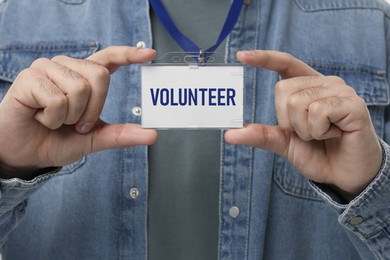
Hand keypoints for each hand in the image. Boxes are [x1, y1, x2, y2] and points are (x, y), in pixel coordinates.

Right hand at [0, 46, 157, 177]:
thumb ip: (121, 135)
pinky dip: (52, 118)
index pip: (109, 58)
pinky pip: (57, 99)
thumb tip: (152, 134)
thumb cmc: (57, 140)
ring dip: (70, 116)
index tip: (150, 54)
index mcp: (84, 77)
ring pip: (79, 89)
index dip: (129, 54)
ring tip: (54, 119)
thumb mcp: (94, 138)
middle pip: (100, 76)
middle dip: (93, 109)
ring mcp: (47, 69)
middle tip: (75, 123)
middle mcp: (67, 67)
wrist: (26, 153)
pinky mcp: (29, 78)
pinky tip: (40, 117)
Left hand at [225, 50, 382, 199]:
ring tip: (323, 134)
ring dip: (305, 130)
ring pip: (298, 102)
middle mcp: (325, 83)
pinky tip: (334, 134)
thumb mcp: (284, 143)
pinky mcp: (353, 104)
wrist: (344, 175)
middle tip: (308, 133)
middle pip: (283, 90)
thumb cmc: (317, 154)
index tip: (242, 56)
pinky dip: (319, 131)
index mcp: (308, 86)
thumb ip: (261, 135)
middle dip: (288, 120)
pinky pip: (318, 112)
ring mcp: (340, 91)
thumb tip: (230, 134)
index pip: (285, 64)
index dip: (265, 58)